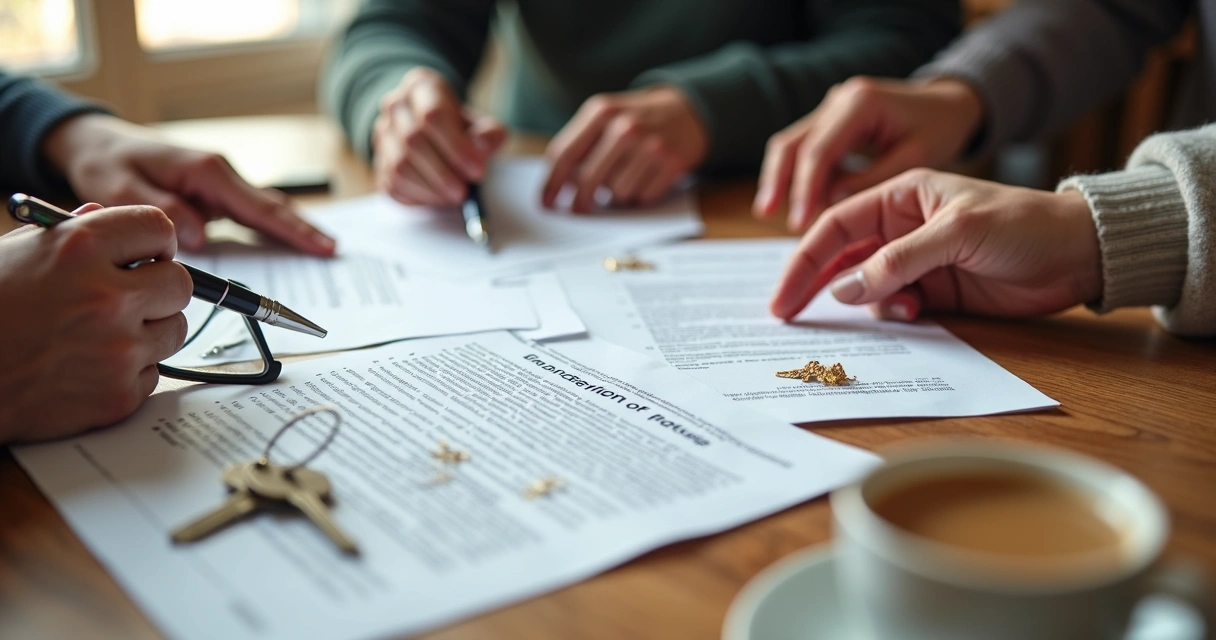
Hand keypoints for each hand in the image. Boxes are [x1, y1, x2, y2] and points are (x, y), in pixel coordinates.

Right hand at [0, 205, 192, 442]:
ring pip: (174, 330)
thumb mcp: (12, 253)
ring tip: (102, 333)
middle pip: (180, 283)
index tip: (149, 254)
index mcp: (79, 249)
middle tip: (132, 296)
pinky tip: (90, 366)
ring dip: (148, 330)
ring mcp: (117, 351)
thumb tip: (102, 213)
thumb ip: (68, 233)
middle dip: (158, 287)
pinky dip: (129, 372)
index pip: (158, 228)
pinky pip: (153, 374)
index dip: (154, 241)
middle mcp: (106, 298)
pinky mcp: (118, 396)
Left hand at [41, 114, 334, 255]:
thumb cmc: (107, 162)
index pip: (260, 207)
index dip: (293, 229)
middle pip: (273, 207)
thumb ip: (162, 210)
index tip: (321, 246)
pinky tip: (292, 242)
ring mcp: (221, 184)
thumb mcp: (121, 188)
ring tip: (324, 249)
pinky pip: (252, 213)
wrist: (96, 142)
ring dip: (294, 229)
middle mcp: (221, 174)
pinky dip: (275, 227)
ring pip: (266, 210)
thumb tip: (198, 235)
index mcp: (207, 172)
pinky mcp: (215, 194)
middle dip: (305, 230)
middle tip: (335, 252)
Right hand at [373, 67, 506, 205]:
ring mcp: (382, 134)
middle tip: (465, 191)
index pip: (433, 114)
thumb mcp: (481, 124)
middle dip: (443, 172)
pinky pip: (393, 184)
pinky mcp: (379, 163)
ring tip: (455, 196)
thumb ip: (489, 134)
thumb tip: (483, 146)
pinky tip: (438, 198)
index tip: (477, 170)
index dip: (456, 146)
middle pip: (413, 140)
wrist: (434, 134)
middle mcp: (395, 106)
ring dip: (430, 187)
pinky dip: (418, 197)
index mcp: (421, 86)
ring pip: (399, 165)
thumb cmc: (460, 128)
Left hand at [542, 86, 707, 212]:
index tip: (545, 202)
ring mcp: (651, 145)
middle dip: (579, 200)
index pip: (565, 154)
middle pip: (587, 179)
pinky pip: (642, 197)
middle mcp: (626, 127)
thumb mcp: (607, 117)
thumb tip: (558, 184)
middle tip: (577, 210)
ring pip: (616, 193)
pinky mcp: (672, 164)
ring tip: (626, 177)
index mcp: (602, 111)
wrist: (689, 111)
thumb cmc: (638, 119)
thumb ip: (581, 143)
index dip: (551, 183)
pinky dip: (639, 195)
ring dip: (616, 195)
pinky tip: (645, 179)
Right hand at [754, 77, 983, 230]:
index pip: (819, 151)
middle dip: (778, 181)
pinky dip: (796, 175)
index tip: (799, 222)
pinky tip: (796, 202)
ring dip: (779, 178)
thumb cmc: (940, 127)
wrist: (948, 102)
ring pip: (790, 144)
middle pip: (792, 143)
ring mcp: (830, 108)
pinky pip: (803, 147)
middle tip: (766, 213)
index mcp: (861, 103)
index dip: (805, 189)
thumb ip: (874, 179)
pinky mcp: (830, 120)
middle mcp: (838, 100)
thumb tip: (830, 203)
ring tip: (768, 211)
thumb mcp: (917, 156)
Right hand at [770, 170, 1101, 322]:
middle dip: (817, 287)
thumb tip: (844, 290)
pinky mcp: (935, 291)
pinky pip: (895, 308)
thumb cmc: (1023, 224)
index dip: (803, 259)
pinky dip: (896, 316)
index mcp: (900, 195)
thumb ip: (898, 262)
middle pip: (842, 259)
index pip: (836, 225)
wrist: (1079, 254)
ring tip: (902, 310)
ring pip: (866, 289)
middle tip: (789, 316)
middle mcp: (901, 227)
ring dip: (871, 305)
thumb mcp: (956, 234)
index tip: (782, 296)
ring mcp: (916, 261)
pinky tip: (919, 314)